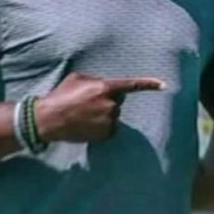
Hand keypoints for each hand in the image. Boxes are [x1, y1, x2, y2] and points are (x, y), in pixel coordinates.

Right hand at [34, 73, 164, 142]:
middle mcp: (110, 105)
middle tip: (88, 102)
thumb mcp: (78, 79)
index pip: (132, 85)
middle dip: (108, 100)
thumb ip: (96, 81)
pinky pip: (110, 128)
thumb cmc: (61, 96)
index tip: (164, 85)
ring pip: (114, 114)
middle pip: (119, 100)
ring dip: (104, 113)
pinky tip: (87, 124)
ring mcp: (109, 121)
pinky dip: (102, 126)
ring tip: (84, 114)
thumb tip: (106, 86)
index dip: (149, 84)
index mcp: (104, 88)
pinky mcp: (106, 134)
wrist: (49, 120)